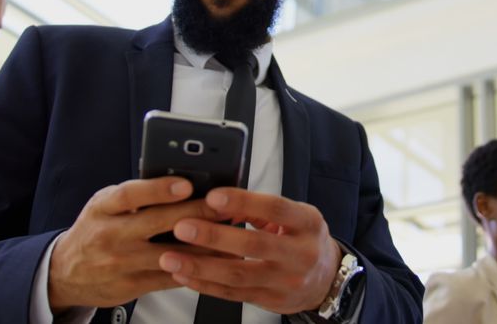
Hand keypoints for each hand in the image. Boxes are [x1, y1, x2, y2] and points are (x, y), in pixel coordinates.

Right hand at [47, 177, 223, 311]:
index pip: (130, 194)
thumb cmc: (95, 229)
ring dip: (204, 245)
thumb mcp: (104, 204)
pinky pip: (170, 276)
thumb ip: (136, 194)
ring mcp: (121, 263)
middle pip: (157, 222)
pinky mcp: (132, 286)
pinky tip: (216, 261)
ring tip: (231, 235)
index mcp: (103, 208)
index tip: (186, 183)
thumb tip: (181, 180)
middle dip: (196, 213)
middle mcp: (110, 235)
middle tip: (224, 206)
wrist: (65, 272)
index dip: (159, 188)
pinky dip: (196, 268)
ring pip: (170, 254)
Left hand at [157, 188, 342, 314]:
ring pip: (239, 275)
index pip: (276, 209)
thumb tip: (220, 200)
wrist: (325, 279)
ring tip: (170, 258)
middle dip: (214, 237)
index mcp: (307, 223)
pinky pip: (233, 294)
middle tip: (182, 227)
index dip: (243, 202)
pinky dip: (206, 285)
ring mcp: (286, 281)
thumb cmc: (303, 239)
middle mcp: (300, 254)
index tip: (212, 196)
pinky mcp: (270, 301)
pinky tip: (183, 275)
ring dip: (201, 267)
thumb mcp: (295, 216)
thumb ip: (260, 208)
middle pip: (254, 245)